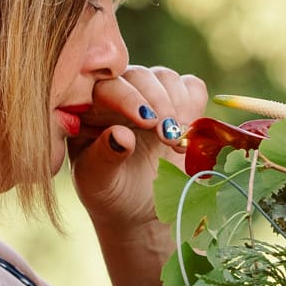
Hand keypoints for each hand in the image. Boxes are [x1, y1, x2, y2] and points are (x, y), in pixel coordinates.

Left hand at [70, 64, 207, 236]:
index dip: (128, 98)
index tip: (147, 121)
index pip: (106, 87)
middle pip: (140, 76)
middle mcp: (119, 94)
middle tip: (168, 135)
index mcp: (90, 108)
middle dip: (159, 102)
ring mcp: (151, 97)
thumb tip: (121, 134)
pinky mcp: (180, 105)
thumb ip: (104, 157)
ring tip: (177, 141)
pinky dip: (196, 105)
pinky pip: (192, 87)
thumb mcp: (98, 181)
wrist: (139, 210)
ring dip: (178, 104)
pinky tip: (188, 135)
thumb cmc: (109, 193)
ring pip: (166, 78)